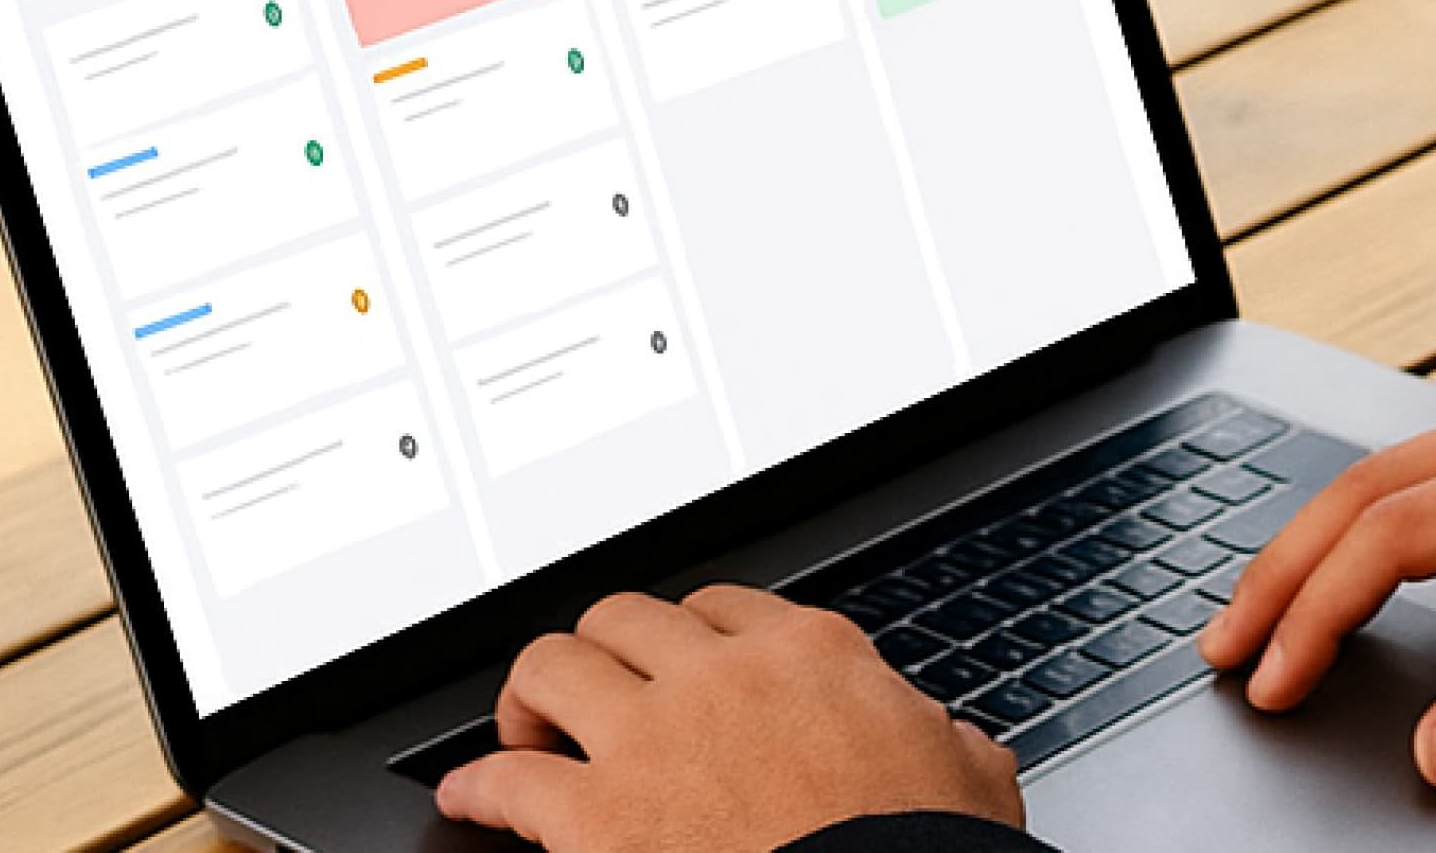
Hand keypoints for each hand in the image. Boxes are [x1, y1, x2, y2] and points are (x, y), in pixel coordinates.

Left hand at [437, 584, 1022, 850]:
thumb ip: (944, 741)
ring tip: (526, 728)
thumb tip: (955, 744)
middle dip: (602, 653)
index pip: (722, 607)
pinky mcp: (598, 813)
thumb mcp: (966, 774)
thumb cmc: (922, 848)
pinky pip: (508, 779)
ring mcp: (653, 738)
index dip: (691, 638)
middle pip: (623, 618)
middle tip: (593, 692)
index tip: (681, 664)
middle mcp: (723, 675)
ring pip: (551, 665)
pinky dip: (479, 785)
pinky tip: (469, 796)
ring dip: (532, 695)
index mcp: (811, 655)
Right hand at [1197, 386, 1435, 786]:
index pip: (1394, 534)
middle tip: (1223, 645)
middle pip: (1370, 484)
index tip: (1273, 679)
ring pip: (1399, 464)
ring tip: (1267, 610)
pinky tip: (1360, 556)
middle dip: (1285, 566)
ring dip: (1325, 535)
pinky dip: (1379, 514)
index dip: (1319, 612)